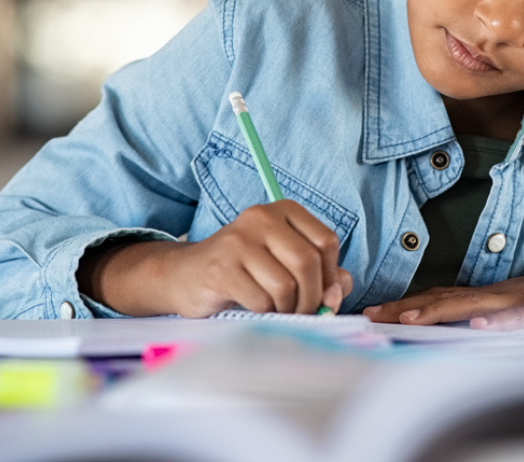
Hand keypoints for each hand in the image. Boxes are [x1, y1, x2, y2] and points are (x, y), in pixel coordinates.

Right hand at [79, 201, 351, 317]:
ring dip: (288, 309)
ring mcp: (239, 240)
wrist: (186, 276)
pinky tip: (255, 307)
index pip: (326, 241)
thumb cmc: (247, 272)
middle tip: (303, 312)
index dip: (331, 275)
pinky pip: (260, 299)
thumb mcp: (286, 265)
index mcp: (284, 210)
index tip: (322, 293)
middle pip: (308, 262)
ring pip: (286, 285)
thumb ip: (322, 275)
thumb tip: (337, 293)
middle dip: (312, 297)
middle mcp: (261, 217)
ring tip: (277, 310)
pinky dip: (264, 313)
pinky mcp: (221, 267)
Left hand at [361, 254, 523, 329]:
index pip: (440, 300)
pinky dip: (497, 319)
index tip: (374, 313)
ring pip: (473, 304)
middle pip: (444, 299)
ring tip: (408, 320)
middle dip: (406, 309)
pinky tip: (479, 325)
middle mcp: (498, 295)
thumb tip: (457, 336)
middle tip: (372, 317)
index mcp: (490, 298)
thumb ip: (489, 322)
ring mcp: (520, 299)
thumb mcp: (517, 316)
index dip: (407, 306)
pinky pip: (518, 315)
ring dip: (438, 312)